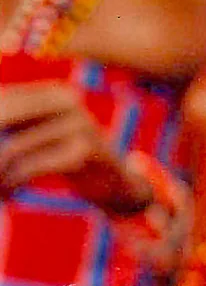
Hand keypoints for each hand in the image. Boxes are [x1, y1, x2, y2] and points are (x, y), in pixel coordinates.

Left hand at [0, 81, 150, 211]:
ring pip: (11, 148)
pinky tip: (10, 193)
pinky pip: (31, 168)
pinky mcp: (85, 149)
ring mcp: (79, 122)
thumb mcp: (37, 136)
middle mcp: (67, 99)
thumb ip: (11, 126)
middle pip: (3, 117)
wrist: (115, 182)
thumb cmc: (64, 157)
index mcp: (52, 92)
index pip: (3, 100)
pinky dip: (13, 183)